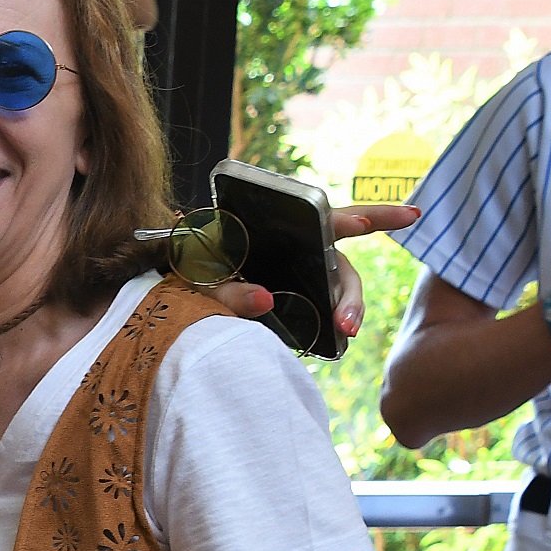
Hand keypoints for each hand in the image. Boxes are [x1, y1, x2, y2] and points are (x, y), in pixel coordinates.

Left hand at [209, 203, 419, 339]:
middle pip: (340, 261)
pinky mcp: (303, 289)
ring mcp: (305, 268)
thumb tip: (264, 300)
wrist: (189, 276)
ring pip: (340, 282)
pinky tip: (344, 333)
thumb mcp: (204, 275)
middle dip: (352, 290)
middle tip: (348, 323)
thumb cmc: (196, 265)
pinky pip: (329, 299)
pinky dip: (341, 313)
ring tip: (347, 330)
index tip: (361, 223)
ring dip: (350, 306)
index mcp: (279, 228)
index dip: (345, 218)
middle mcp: (301, 245)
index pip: (321, 218)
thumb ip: (228, 289)